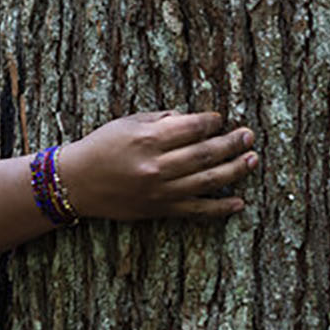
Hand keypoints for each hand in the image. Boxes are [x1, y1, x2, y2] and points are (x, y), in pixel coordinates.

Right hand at [54, 111, 257, 221]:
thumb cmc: (101, 146)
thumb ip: (161, 120)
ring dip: (235, 170)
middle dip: (232, 143)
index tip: (221, 119)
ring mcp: (160, 190)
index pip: (192, 127)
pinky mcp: (160, 210)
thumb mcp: (128, 123)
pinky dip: (220, 208)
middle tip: (249, 136)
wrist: (76, 182)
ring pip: (208, 180)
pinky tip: (239, 203)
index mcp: (148, 138)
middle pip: (206, 153)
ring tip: (253, 160)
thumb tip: (191, 119)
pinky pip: (196, 210)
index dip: (211, 122)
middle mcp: (157, 165)